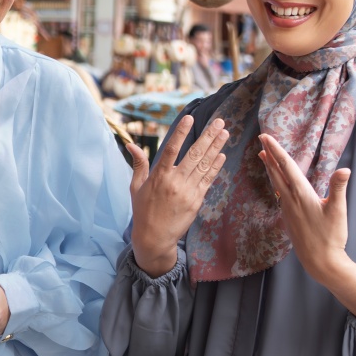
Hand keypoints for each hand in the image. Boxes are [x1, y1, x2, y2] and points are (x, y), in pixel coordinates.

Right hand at [126, 113, 228, 276]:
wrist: (154, 237)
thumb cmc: (143, 210)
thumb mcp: (136, 187)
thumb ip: (139, 164)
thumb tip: (130, 144)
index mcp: (159, 176)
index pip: (171, 149)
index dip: (181, 133)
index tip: (190, 118)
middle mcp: (174, 182)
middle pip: (194, 154)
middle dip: (208, 136)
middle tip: (219, 122)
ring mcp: (187, 191)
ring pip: (204, 165)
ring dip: (216, 148)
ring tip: (225, 133)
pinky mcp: (196, 200)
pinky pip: (208, 180)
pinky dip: (215, 167)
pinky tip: (221, 155)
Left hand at [258, 134, 355, 319]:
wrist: (320, 261)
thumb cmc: (331, 236)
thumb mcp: (338, 210)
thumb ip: (338, 188)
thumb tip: (344, 169)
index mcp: (301, 194)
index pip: (287, 166)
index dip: (276, 150)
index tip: (266, 137)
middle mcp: (290, 200)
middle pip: (277, 172)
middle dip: (269, 154)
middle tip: (261, 139)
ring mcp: (288, 209)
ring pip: (276, 183)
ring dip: (270, 167)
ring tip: (263, 155)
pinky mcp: (289, 217)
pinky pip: (279, 193)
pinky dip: (276, 181)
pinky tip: (276, 181)